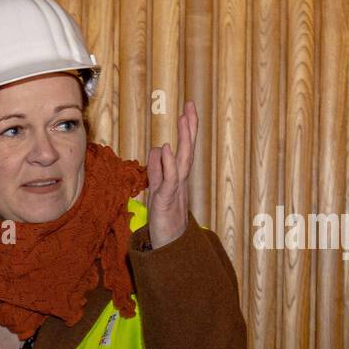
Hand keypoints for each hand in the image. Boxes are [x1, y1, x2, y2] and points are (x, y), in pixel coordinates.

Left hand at [145, 100, 197, 248]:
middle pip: (187, 149)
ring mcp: (175, 188)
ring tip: (184, 118)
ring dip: (184, 139)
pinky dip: (168, 163)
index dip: (186, 130)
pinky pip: (169, 178)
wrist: (168, 242)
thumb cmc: (164, 217)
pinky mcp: (167, 199)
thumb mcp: (157, 188)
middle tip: (191, 105)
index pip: (183, 148)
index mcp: (177, 175)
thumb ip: (157, 169)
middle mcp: (179, 179)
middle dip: (189, 127)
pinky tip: (167, 148)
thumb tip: (158, 149)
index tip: (187, 110)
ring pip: (182, 160)